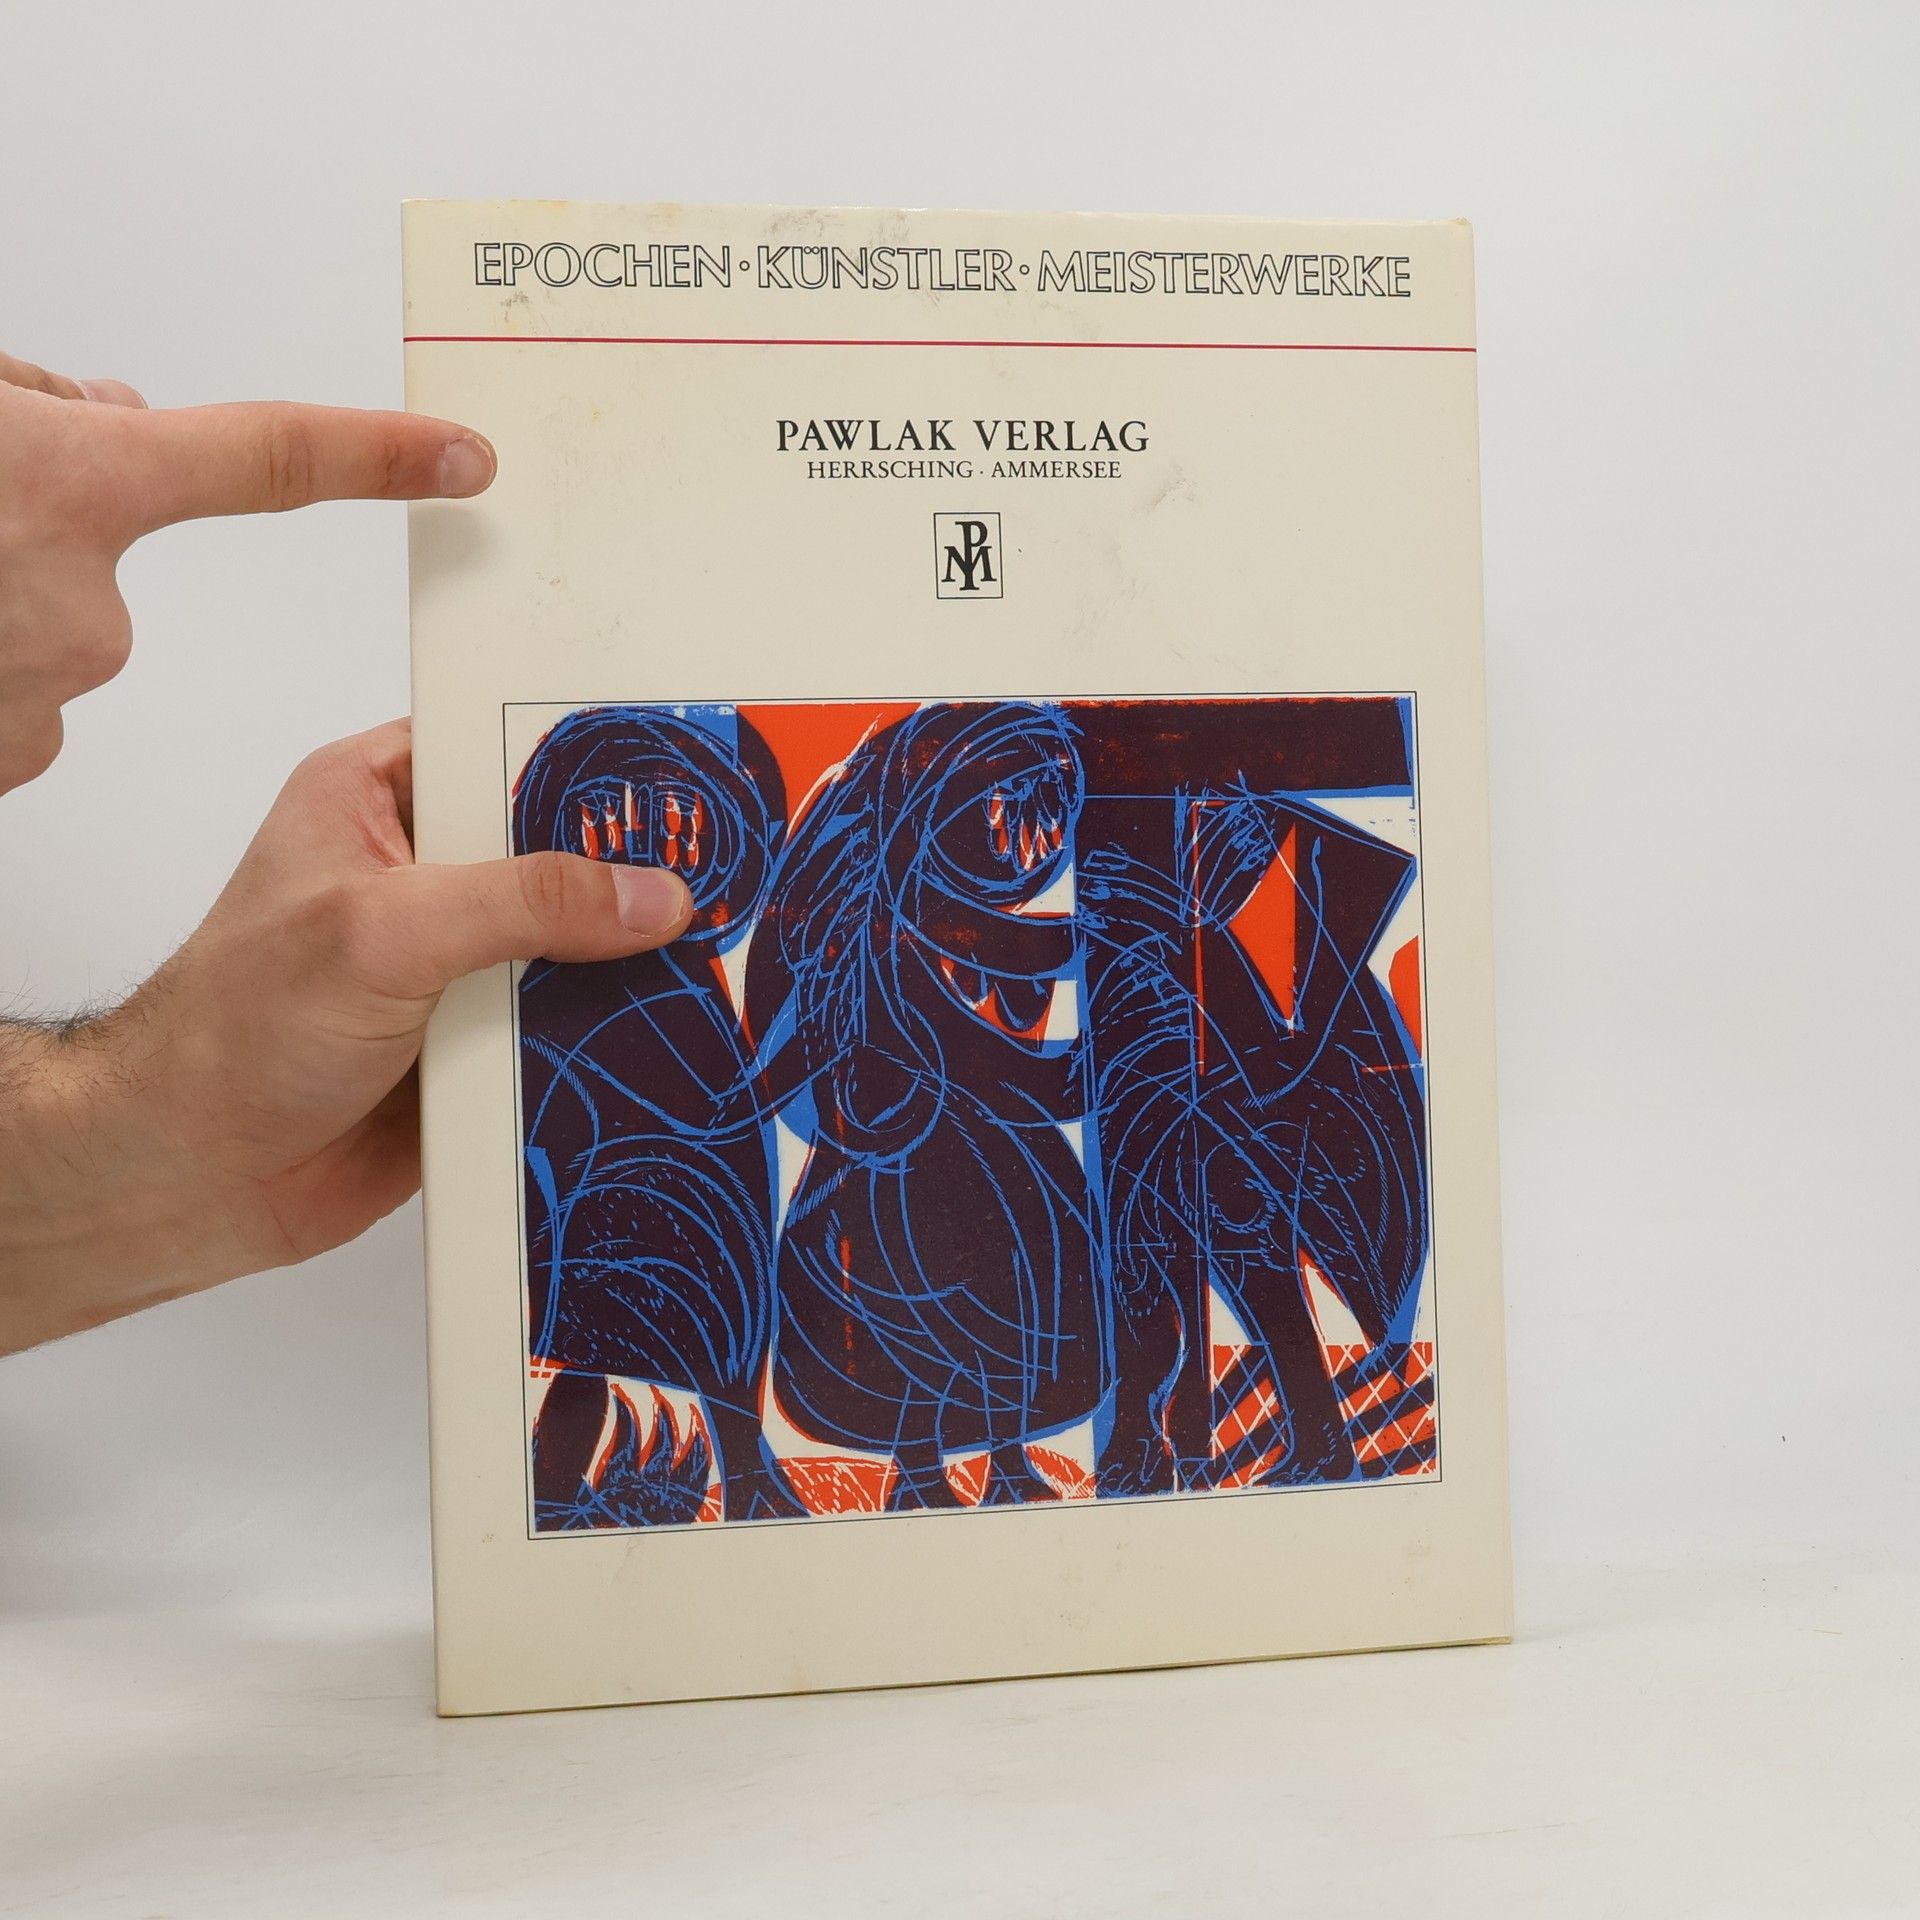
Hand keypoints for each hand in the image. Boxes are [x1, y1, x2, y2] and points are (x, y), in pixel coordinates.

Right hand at [0, 347, 495, 795]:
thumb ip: (51, 413)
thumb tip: (113, 415)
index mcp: (79, 489)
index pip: (265, 459)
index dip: (371, 455)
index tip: (459, 459)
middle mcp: (88, 609)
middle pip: (110, 565)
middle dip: (40, 538)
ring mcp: (46, 692)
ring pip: (54, 636)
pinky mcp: (4, 754)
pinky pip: (16, 698)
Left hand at [0, 721, 692, 1351]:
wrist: (192, 1178)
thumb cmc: (232, 1034)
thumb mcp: (384, 932)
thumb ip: (526, 902)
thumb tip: (653, 896)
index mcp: (376, 798)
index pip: (505, 745)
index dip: (590, 754)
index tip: (684, 763)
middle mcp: (424, 872)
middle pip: (559, 849)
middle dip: (631, 869)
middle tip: (730, 866)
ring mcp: (457, 962)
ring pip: (575, 945)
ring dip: (628, 963)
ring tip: (729, 948)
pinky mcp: (481, 1042)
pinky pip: (569, 1026)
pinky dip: (611, 1037)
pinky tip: (679, 1033)